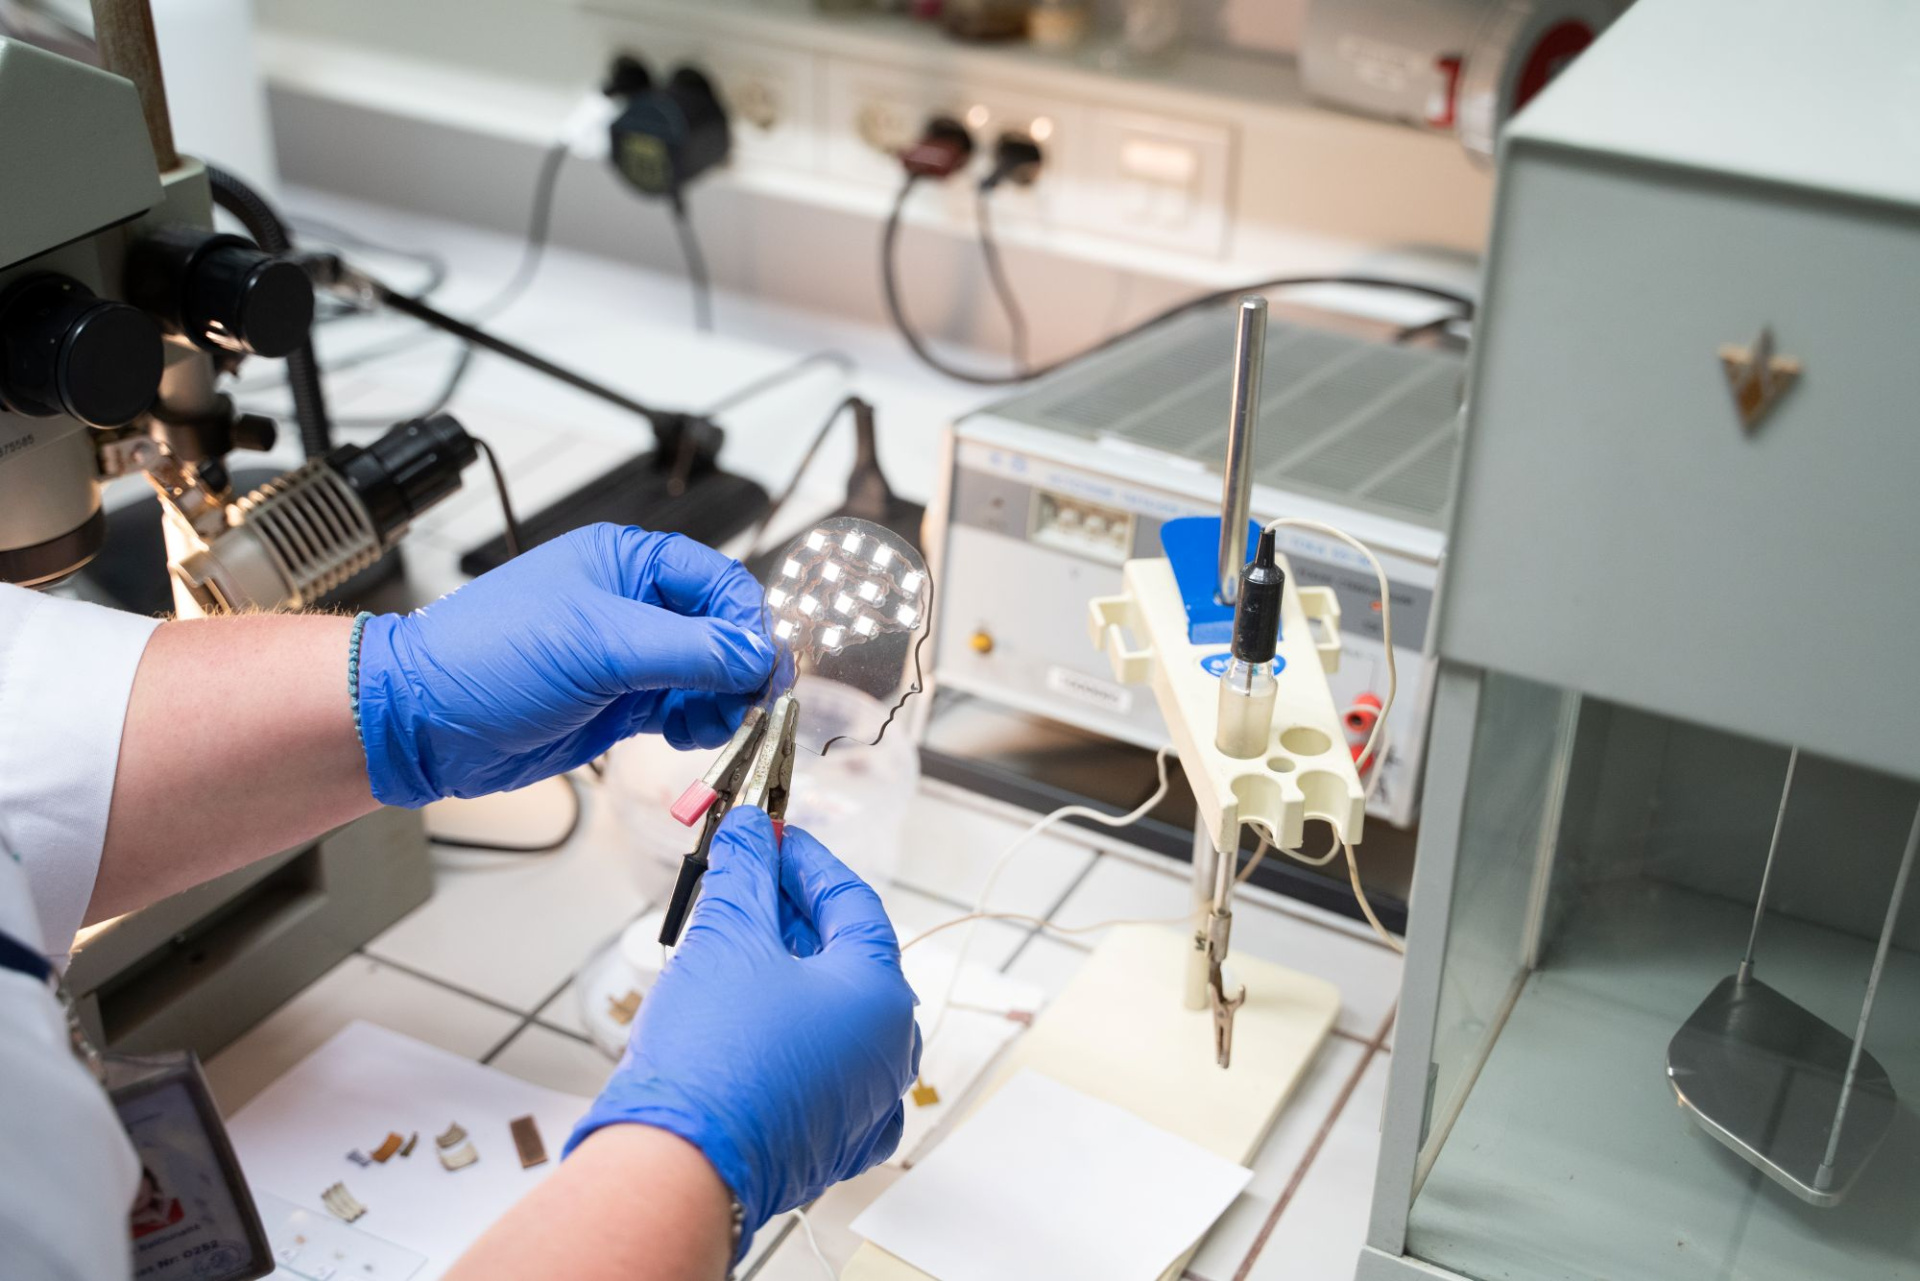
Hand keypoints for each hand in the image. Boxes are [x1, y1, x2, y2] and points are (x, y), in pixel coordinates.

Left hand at [356, 524, 773, 807]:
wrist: (424, 723)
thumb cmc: (486, 659)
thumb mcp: (599, 645)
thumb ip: (688, 649)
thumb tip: (756, 655)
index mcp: (628, 562)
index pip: (720, 582)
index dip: (747, 625)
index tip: (761, 670)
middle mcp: (632, 604)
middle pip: (721, 630)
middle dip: (738, 669)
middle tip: (745, 706)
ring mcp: (627, 655)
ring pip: (707, 674)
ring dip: (720, 702)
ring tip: (707, 724)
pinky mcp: (619, 701)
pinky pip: (682, 708)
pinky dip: (695, 723)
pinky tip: (682, 734)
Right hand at [566, 810, 919, 1257]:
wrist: (677, 1168)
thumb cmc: (713, 1058)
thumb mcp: (728, 936)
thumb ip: (746, 873)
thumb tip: (750, 833)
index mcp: (882, 996)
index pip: (852, 903)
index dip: (805, 863)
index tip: (769, 840)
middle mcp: (889, 1052)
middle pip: (846, 958)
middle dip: (790, 916)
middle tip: (742, 885)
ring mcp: (864, 1102)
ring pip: (831, 1015)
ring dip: (785, 973)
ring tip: (729, 945)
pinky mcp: (829, 1140)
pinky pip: (818, 1068)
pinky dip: (786, 1034)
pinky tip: (745, 1018)